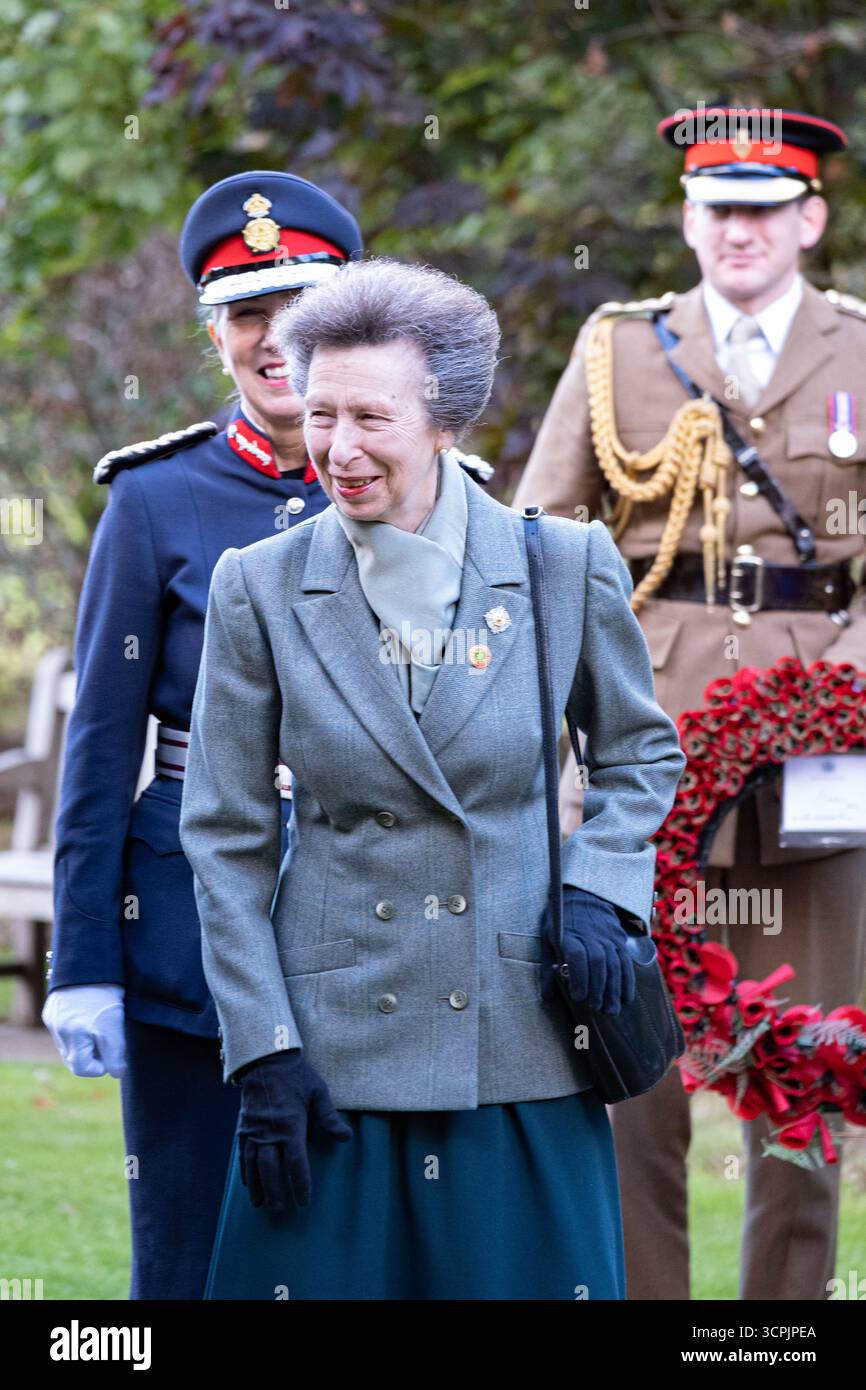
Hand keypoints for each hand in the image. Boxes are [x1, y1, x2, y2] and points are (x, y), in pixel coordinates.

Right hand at [41, 984, 126, 1077]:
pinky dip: (76, 1026)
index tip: (115, 1055)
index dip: (101, 1066)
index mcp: (74, 1036)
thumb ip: (115, 1054)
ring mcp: (54, 1018)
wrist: (91, 959)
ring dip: (85, 1040)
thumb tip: (116, 1072)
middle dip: (93, 1054)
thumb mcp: (114, 1026)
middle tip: (110, 1039)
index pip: (83, 1069)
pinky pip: (64, 1026)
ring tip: (101, 1022)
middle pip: (74, 1056)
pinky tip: (89, 1012)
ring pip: (69, 1041)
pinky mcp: (53, 1006)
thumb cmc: (106, 993)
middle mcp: (59, 1030)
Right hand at [235, 1049, 352, 1211]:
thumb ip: (330, 1117)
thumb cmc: (296, 1075)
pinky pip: (242, 1154)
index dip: (300, 1184)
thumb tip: (346, 1137)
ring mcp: (253, 1131)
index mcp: (290, 1125)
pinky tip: (248, 1183)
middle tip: (280, 1210)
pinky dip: (244, 1171)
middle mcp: (269, 1132)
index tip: (303, 1201)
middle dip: (275, 1192)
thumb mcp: (318, 1092)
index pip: (295, 1163)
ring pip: (253, 1166)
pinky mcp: (243, 1127)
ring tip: (260, 1204)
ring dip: (257, 1187)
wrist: (265, 1060)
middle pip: (270, 1170)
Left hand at [541, 886, 636, 1015]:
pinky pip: (626, 962)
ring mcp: (607, 937)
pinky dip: (627, 981)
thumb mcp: (548, 939)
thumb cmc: (561, 922)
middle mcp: (590, 935)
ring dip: (614, 989)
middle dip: (598, 988)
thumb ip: (547, 968)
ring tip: (610, 1010)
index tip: (578, 996)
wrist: (582, 895)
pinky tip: (626, 999)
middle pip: (598, 962)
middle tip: (595, 1008)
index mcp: (568, 933)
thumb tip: (547, 996)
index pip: (577, 955)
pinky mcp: (619, 940)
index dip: (579, 977)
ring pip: (614, 963)